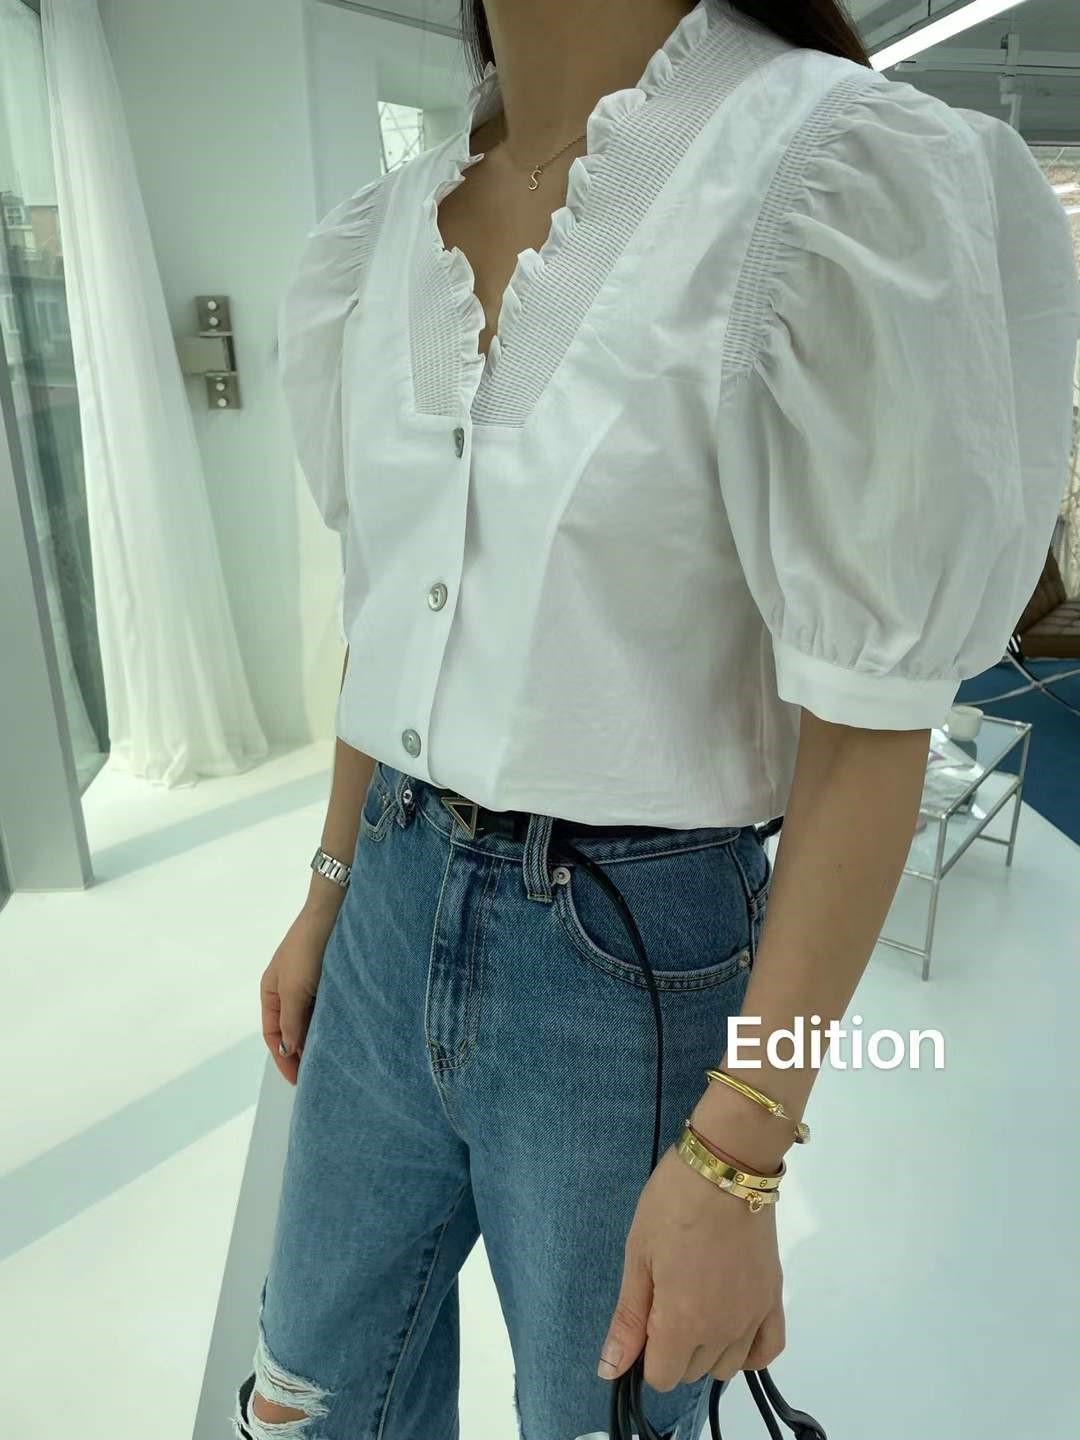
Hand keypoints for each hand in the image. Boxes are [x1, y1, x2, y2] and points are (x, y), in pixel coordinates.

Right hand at [259, 901, 337, 1084]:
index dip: (283, 1058)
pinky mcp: (332, 980)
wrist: (335, 910)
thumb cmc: (308, 946)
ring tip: (331, 1062)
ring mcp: (311, 984)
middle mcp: (289, 989)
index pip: (272, 1034)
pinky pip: (329, 1009)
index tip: (297, 1080)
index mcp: (271, 990)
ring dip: (318, 1040)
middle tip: (316, 1077)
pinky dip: (332, 1025)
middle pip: (292, 1030)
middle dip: (300, 1053)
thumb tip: (288, 1051)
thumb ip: (291, 1021)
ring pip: (312, 1021)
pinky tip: (343, 1037)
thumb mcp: (294, 987)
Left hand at [597, 1143, 784, 1390]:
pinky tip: (732, 1328)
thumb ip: (628, 1319)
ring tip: (697, 1302)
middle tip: (668, 1295)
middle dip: (673, 1347)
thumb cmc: (672, 1204)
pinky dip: (749, 1350)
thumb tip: (610, 1371)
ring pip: (727, 1366)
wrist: (726, 1167)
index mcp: (683, 1323)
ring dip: (708, 1348)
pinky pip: (767, 1350)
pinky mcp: (774, 1299)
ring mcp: (753, 1317)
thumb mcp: (639, 1255)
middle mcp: (723, 1331)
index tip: (646, 1314)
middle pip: (692, 1371)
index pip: (661, 1376)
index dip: (646, 1352)